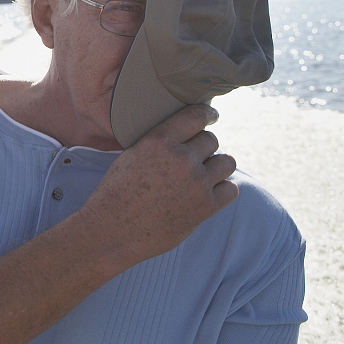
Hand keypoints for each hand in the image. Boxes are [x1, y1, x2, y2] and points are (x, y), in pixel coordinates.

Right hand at [81, 104, 235, 270]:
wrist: (111, 229)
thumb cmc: (115, 192)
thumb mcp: (131, 155)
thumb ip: (158, 143)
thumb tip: (183, 136)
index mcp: (159, 141)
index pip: (196, 116)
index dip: (207, 114)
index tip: (212, 116)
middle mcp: (181, 159)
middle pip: (211, 140)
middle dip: (203, 147)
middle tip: (193, 157)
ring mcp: (196, 183)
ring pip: (226, 162)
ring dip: (217, 166)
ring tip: (204, 174)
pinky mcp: (205, 207)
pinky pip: (231, 189)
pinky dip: (222, 189)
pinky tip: (209, 192)